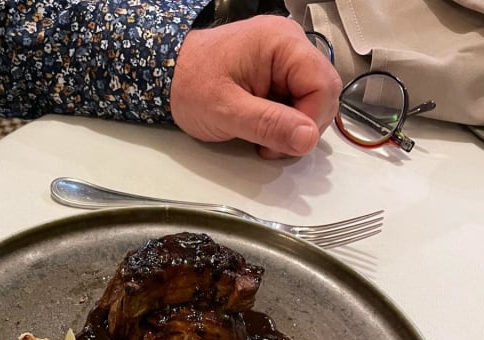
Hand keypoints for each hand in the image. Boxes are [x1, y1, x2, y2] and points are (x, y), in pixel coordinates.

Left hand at [170, 16, 341, 158]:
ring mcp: (286, 58)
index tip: (284, 143)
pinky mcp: (279, 73)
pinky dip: (285, 123)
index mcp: (281, 42)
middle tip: (269, 144)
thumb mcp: (226, 111)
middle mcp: (290, 44)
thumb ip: (268, 124)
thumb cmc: (189, 84)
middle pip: (324, 94)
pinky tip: (263, 126)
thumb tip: (307, 138)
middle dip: (303, 127)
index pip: (323, 85)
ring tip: (261, 136)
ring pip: (314, 102)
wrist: (167, 75)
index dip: (311, 121)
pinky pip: (298, 102)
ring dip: (293, 128)